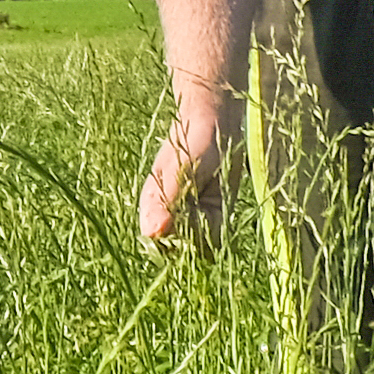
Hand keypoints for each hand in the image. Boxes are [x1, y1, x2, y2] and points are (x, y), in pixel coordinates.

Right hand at [138, 98, 227, 250]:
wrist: (215, 124)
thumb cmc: (191, 141)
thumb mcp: (178, 170)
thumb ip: (165, 201)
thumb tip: (152, 233)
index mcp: (151, 208)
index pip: (160, 244)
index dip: (177, 238)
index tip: (190, 214)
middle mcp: (167, 220)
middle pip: (183, 249)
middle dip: (198, 230)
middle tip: (203, 197)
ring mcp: (188, 221)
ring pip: (201, 246)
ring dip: (213, 225)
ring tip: (211, 194)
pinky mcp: (207, 219)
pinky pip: (215, 238)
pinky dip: (221, 224)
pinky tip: (219, 200)